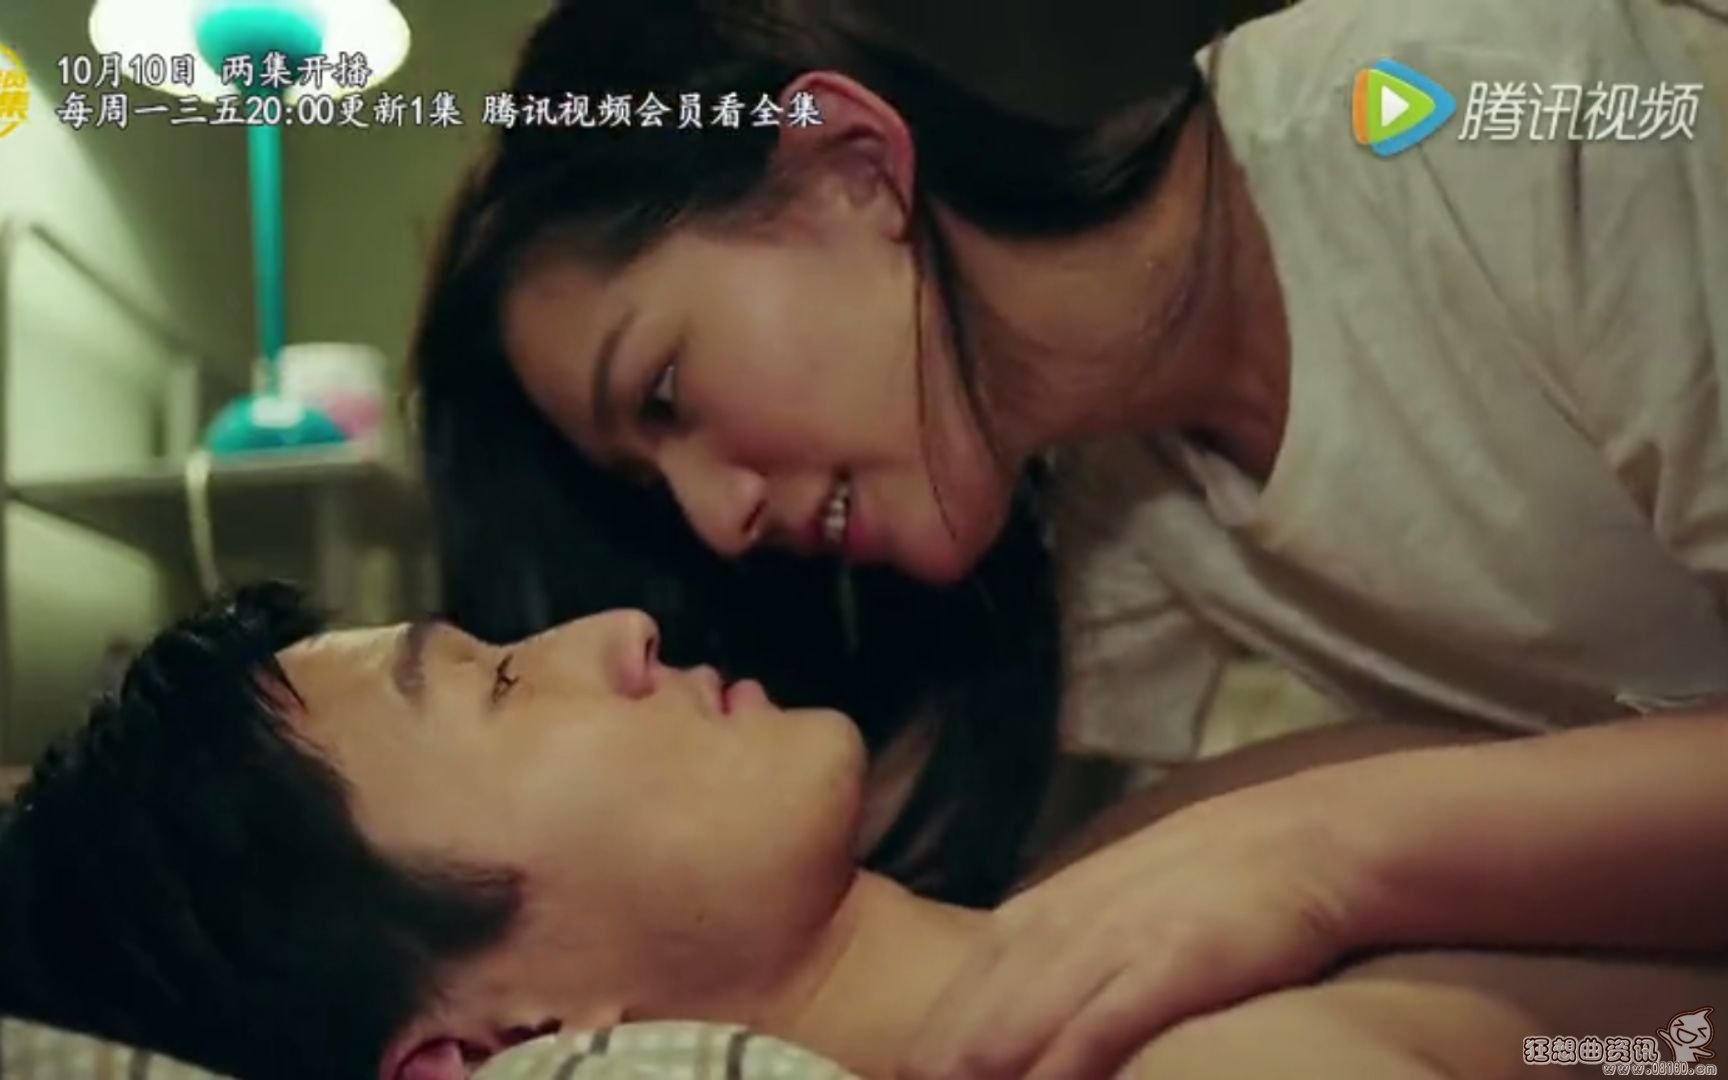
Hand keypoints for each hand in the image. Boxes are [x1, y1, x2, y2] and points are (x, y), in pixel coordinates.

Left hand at [899, 781, 1374, 1079]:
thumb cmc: (1201, 887)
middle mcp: (1050, 932)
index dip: (924, 1078)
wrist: (1304, 838)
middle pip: (960, 1041)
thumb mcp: (1103, 918)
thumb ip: (1046, 973)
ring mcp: (1106, 944)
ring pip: (1011, 1037)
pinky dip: (1063, 1071)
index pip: (943, 1023)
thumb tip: (994, 1047)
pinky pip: (1094, 1031)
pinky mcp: (1167, 960)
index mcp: (1027, 924)